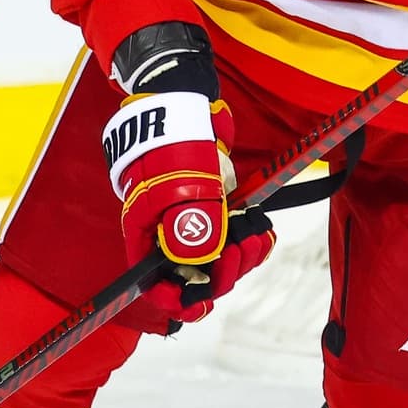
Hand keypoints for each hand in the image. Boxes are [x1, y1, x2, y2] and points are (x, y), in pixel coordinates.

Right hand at [103, 23, 274, 325]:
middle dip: (221, 274)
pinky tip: (261, 231)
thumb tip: (202, 265)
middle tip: (239, 253)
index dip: (176, 301)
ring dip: (240, 257)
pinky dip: (250, 240)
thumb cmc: (175, 144)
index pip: (155, 285)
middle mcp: (168, 235)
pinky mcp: (216, 210)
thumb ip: (191, 229)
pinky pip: (234, 239)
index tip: (202, 303)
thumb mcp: (181, 188)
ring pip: (218, 260)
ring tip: (255, 237)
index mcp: (147, 236)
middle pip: (193, 278)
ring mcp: (194, 223)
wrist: (185, 104)